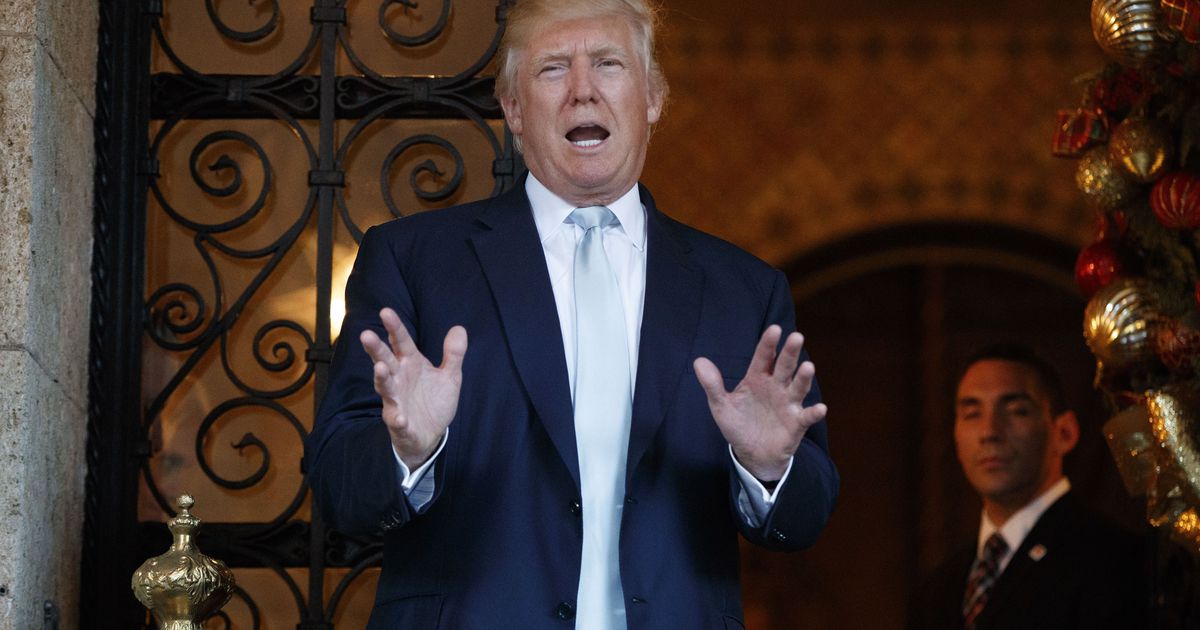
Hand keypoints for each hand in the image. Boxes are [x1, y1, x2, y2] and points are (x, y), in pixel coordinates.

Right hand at [360, 307, 467, 469]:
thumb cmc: (434, 400)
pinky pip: (396, 420)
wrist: (431, 434)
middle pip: (386, 360)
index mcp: (411, 364)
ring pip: (386, 388)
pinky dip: (397, 418)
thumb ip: (453, 354)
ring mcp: (396, 401)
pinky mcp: (399, 423)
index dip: (394, 328)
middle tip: (366, 335)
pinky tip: (398, 417)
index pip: (402, 342)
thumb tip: (459, 328)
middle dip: (376, 349)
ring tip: (379, 368)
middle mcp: (399, 379)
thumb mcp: (450, 376)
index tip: (386, 311)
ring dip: (382, 379)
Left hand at [693, 325, 826, 481]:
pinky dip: (814, 413)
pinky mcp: (797, 423)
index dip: (768, 344)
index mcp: (757, 378)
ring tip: (808, 366)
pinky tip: (820, 408)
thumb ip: (712, 384)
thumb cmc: (738, 425)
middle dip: (790, 352)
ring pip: (798, 387)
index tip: (774, 329)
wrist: (751, 454)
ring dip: (803, 378)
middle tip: (796, 336)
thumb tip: (698, 361)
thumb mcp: (721, 405)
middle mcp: (776, 387)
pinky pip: (807, 416)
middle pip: (784, 366)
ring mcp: (788, 403)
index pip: (764, 357)